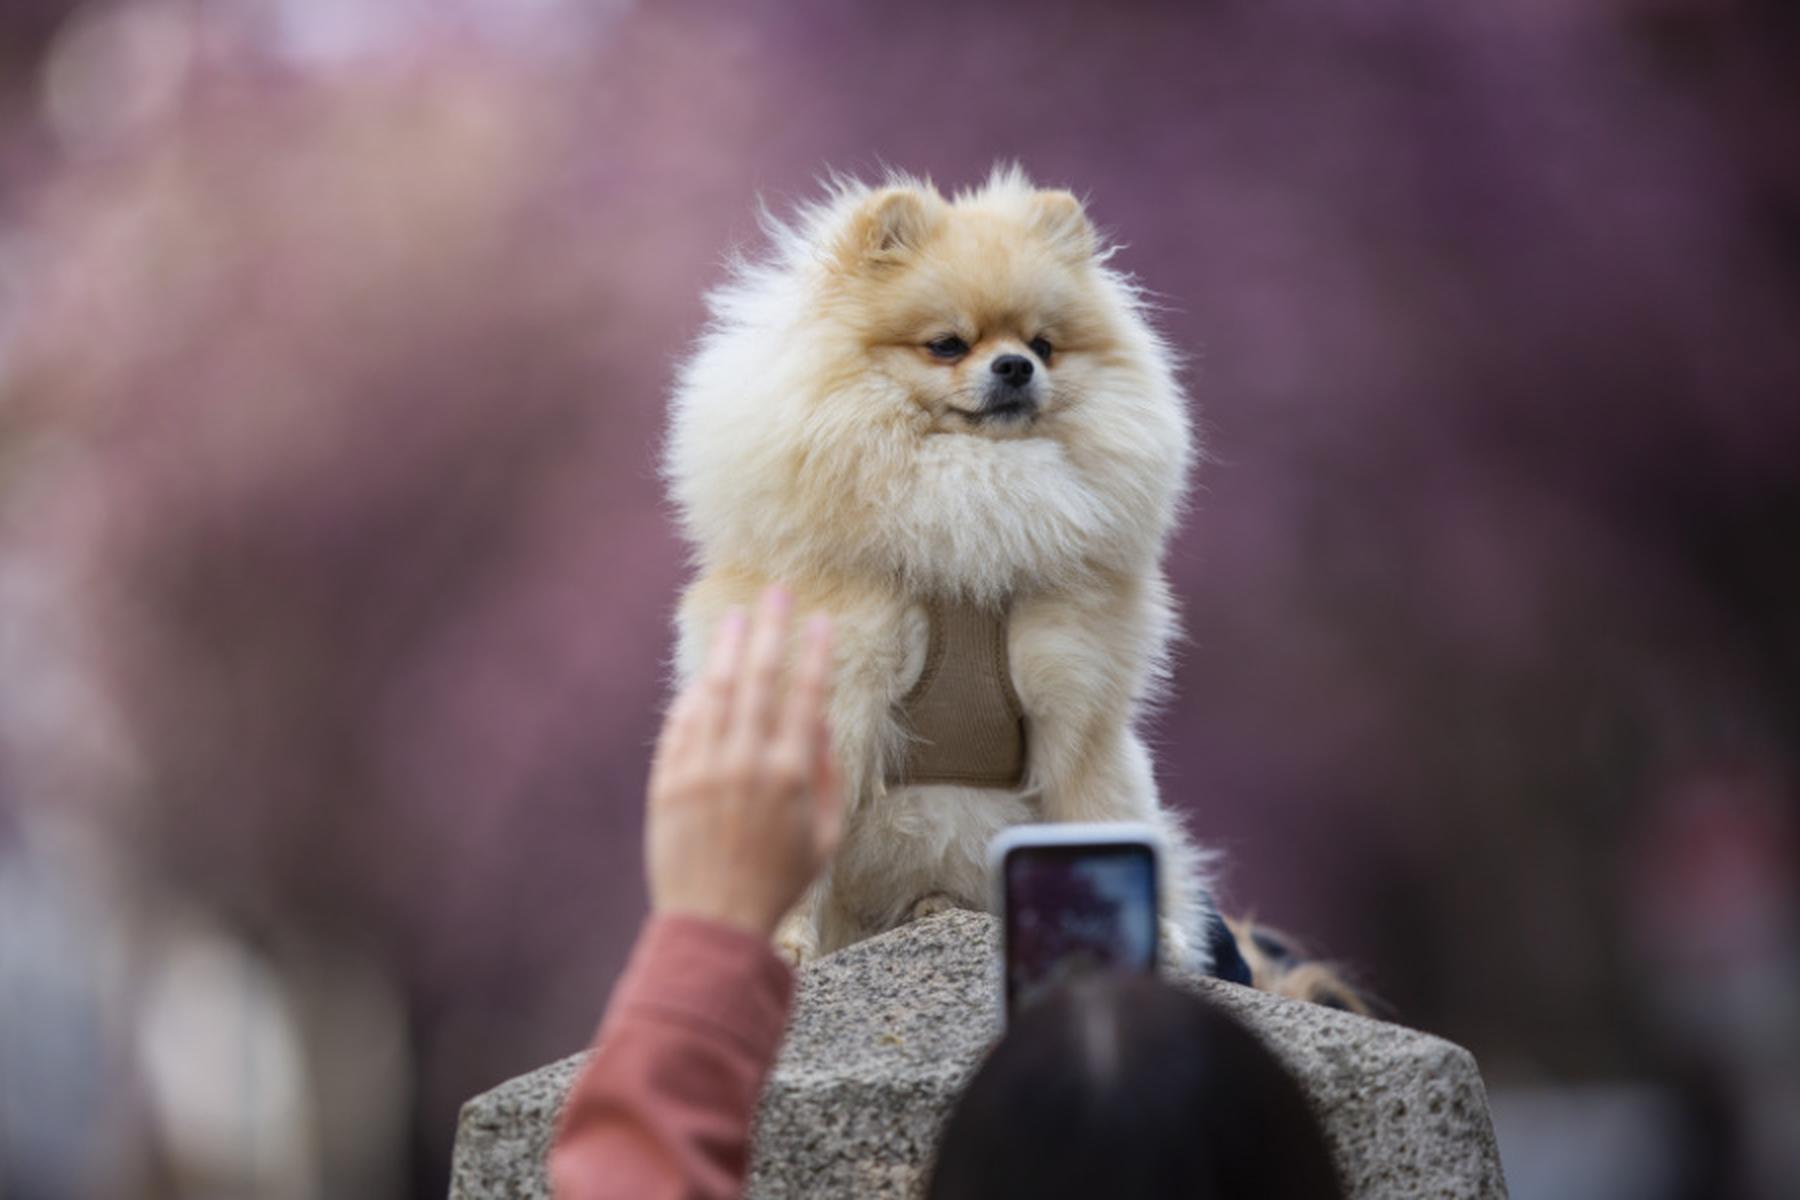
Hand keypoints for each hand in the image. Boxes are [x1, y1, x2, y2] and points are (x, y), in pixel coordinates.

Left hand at [644, 586, 843, 937]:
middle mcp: (746, 763)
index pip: (806, 695)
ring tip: (739, 618)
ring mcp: (702, 769)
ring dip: (730, 649)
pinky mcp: (668, 781)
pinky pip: (682, 723)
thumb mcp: (826, 837)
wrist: (713, 921)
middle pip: (760, 677)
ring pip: (717, 690)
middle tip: (777, 593)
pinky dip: (696, 695)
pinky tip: (707, 676)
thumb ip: (827, 775)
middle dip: (771, 629)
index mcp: (791, 775)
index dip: (815, 652)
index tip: (820, 620)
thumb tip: (819, 722)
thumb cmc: (779, 882)